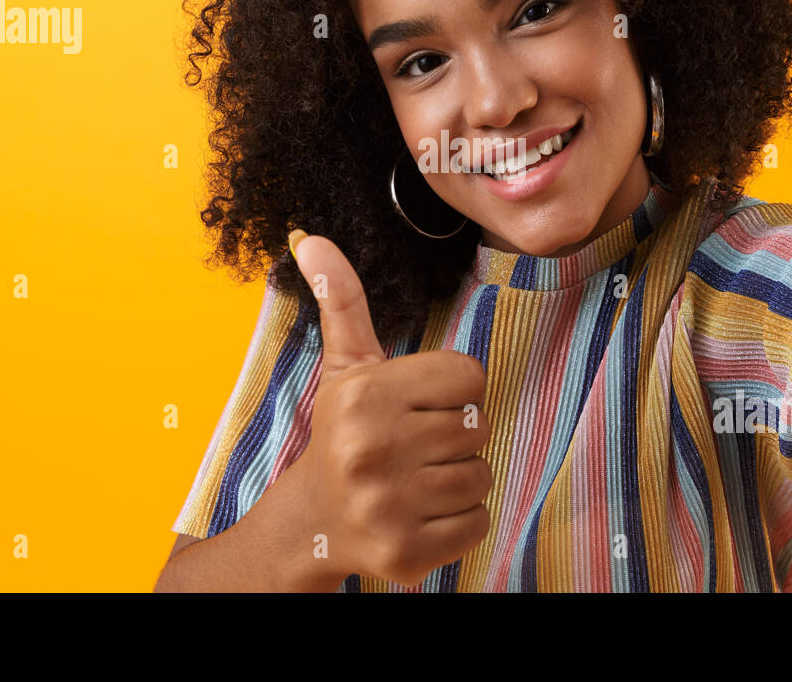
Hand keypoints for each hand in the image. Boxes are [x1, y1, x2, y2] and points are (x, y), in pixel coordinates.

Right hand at [289, 231, 491, 587]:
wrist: (311, 525)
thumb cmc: (340, 435)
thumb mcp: (344, 367)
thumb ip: (341, 301)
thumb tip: (310, 237)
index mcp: (366, 395)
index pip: (470, 376)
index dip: (450, 391)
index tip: (416, 406)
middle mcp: (375, 449)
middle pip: (477, 426)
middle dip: (454, 436)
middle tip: (415, 446)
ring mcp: (390, 506)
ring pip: (481, 476)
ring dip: (458, 479)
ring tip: (417, 479)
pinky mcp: (406, 553)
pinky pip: (478, 522)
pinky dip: (459, 521)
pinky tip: (421, 512)